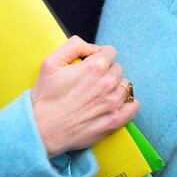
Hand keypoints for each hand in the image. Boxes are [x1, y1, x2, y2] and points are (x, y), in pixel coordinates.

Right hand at [31, 36, 139, 156]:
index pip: (110, 51)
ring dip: (115, 87)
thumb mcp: (51, 63)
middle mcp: (107, 83)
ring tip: (100, 94)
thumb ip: (73, 46)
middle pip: (118, 68)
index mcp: (94, 67)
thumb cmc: (45, 97)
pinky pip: (133, 106)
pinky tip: (114, 104)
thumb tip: (91, 47)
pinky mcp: (115, 121)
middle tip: (92, 81)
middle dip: (106, 71)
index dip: (99, 56)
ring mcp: (113, 103)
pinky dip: (127, 103)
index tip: (91, 64)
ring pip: (125, 86)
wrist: (42, 130)